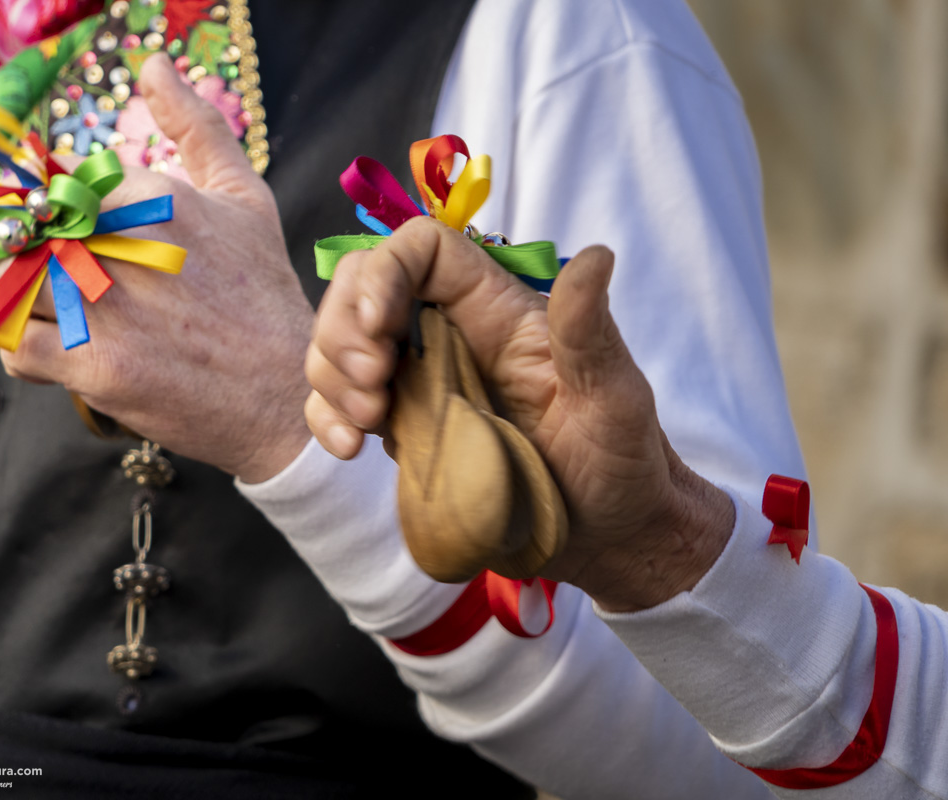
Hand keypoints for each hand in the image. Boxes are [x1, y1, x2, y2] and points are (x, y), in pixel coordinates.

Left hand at [0, 54, 313, 482]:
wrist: (284, 393)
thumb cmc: (263, 294)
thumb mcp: (246, 198)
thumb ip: (197, 127)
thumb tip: (154, 67)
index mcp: (158, 199)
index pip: (60, 181)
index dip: (59, 207)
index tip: (77, 231)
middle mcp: (127, 247)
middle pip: (27, 230)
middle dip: (34, 250)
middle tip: (66, 274)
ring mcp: (108, 309)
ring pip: (10, 283)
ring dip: (20, 294)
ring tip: (57, 305)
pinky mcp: (96, 367)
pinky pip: (13, 344)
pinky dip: (22, 346)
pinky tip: (57, 344)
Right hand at [304, 218, 734, 609]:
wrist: (607, 538)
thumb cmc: (621, 463)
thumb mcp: (614, 397)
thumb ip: (589, 331)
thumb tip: (599, 256)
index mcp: (496, 311)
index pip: (422, 251)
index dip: (385, 271)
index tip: (379, 326)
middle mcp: (451, 334)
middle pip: (363, 288)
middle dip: (345, 328)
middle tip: (373, 384)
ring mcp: (421, 380)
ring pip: (341, 344)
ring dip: (332, 375)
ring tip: (367, 422)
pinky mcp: (404, 426)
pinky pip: (341, 404)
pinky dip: (326, 417)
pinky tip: (347, 448)